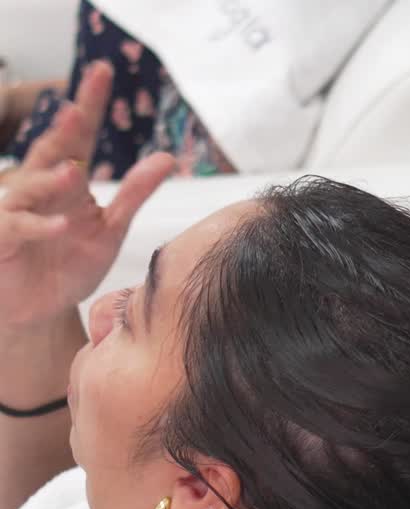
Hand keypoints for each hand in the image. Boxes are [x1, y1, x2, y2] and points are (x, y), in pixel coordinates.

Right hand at [0, 62, 172, 333]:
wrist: (39, 311)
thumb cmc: (68, 264)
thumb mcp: (111, 229)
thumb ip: (135, 193)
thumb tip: (167, 158)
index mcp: (67, 181)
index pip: (81, 137)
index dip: (91, 104)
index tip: (103, 71)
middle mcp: (40, 189)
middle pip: (52, 150)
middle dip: (64, 129)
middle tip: (80, 108)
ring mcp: (18, 212)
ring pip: (31, 186)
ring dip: (51, 179)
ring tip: (74, 171)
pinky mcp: (2, 239)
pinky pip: (17, 227)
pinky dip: (37, 225)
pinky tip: (59, 225)